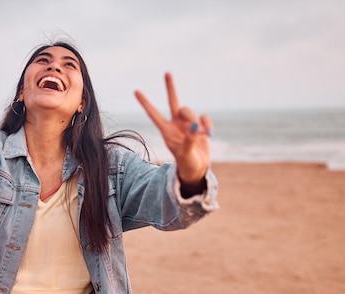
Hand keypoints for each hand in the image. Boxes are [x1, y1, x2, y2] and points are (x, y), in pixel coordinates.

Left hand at [134, 73, 211, 187]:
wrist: (197, 169)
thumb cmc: (187, 164)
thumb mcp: (185, 155)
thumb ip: (189, 140)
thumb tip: (195, 126)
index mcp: (166, 131)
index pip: (154, 114)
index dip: (145, 103)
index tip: (136, 91)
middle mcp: (176, 124)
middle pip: (173, 102)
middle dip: (170, 88)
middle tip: (166, 73)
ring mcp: (188, 124)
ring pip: (190, 111)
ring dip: (195, 120)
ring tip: (200, 134)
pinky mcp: (200, 125)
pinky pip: (204, 118)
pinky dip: (207, 124)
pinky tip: (208, 134)